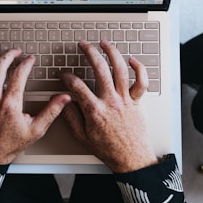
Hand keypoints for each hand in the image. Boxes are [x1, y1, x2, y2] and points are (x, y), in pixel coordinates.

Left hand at [0, 49, 70, 163]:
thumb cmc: (9, 145)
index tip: (30, 60)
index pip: (18, 75)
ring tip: (1, 53)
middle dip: (9, 54)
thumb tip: (64, 98)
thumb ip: (51, 111)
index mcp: (10, 105)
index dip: (26, 63)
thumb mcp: (35, 130)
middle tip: (16, 51)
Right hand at [60, 40, 157, 172]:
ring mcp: (125, 99)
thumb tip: (62, 103)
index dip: (67, 77)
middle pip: (99, 69)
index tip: (64, 74)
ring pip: (120, 69)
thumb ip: (70, 117)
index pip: (76, 85)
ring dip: (112, 53)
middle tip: (84, 45)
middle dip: (89, 53)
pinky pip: (141, 82)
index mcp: (95, 110)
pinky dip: (139, 69)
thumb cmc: (108, 149)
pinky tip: (132, 60)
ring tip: (104, 44)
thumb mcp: (82, 136)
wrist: (130, 158)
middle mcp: (111, 101)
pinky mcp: (136, 101)